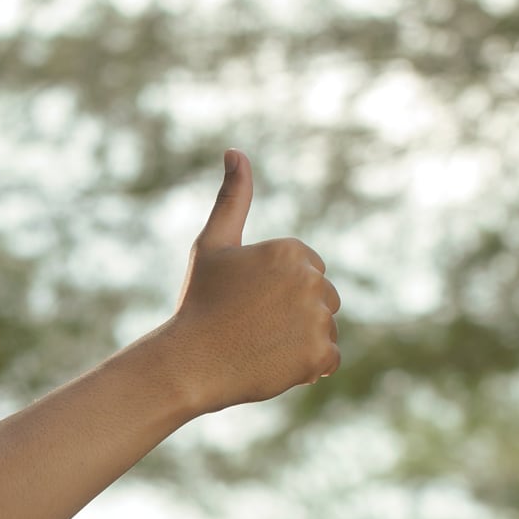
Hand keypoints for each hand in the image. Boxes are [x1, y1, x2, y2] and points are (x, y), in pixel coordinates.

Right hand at [154, 149, 340, 416]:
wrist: (189, 363)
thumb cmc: (199, 303)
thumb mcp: (212, 246)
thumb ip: (232, 199)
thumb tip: (235, 151)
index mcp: (289, 250)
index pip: (308, 271)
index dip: (278, 290)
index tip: (248, 302)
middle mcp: (310, 280)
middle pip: (323, 298)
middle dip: (296, 313)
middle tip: (253, 327)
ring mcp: (318, 318)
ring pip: (325, 328)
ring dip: (301, 340)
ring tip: (260, 346)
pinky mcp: (320, 354)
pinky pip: (329, 359)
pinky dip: (308, 367)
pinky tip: (273, 364)